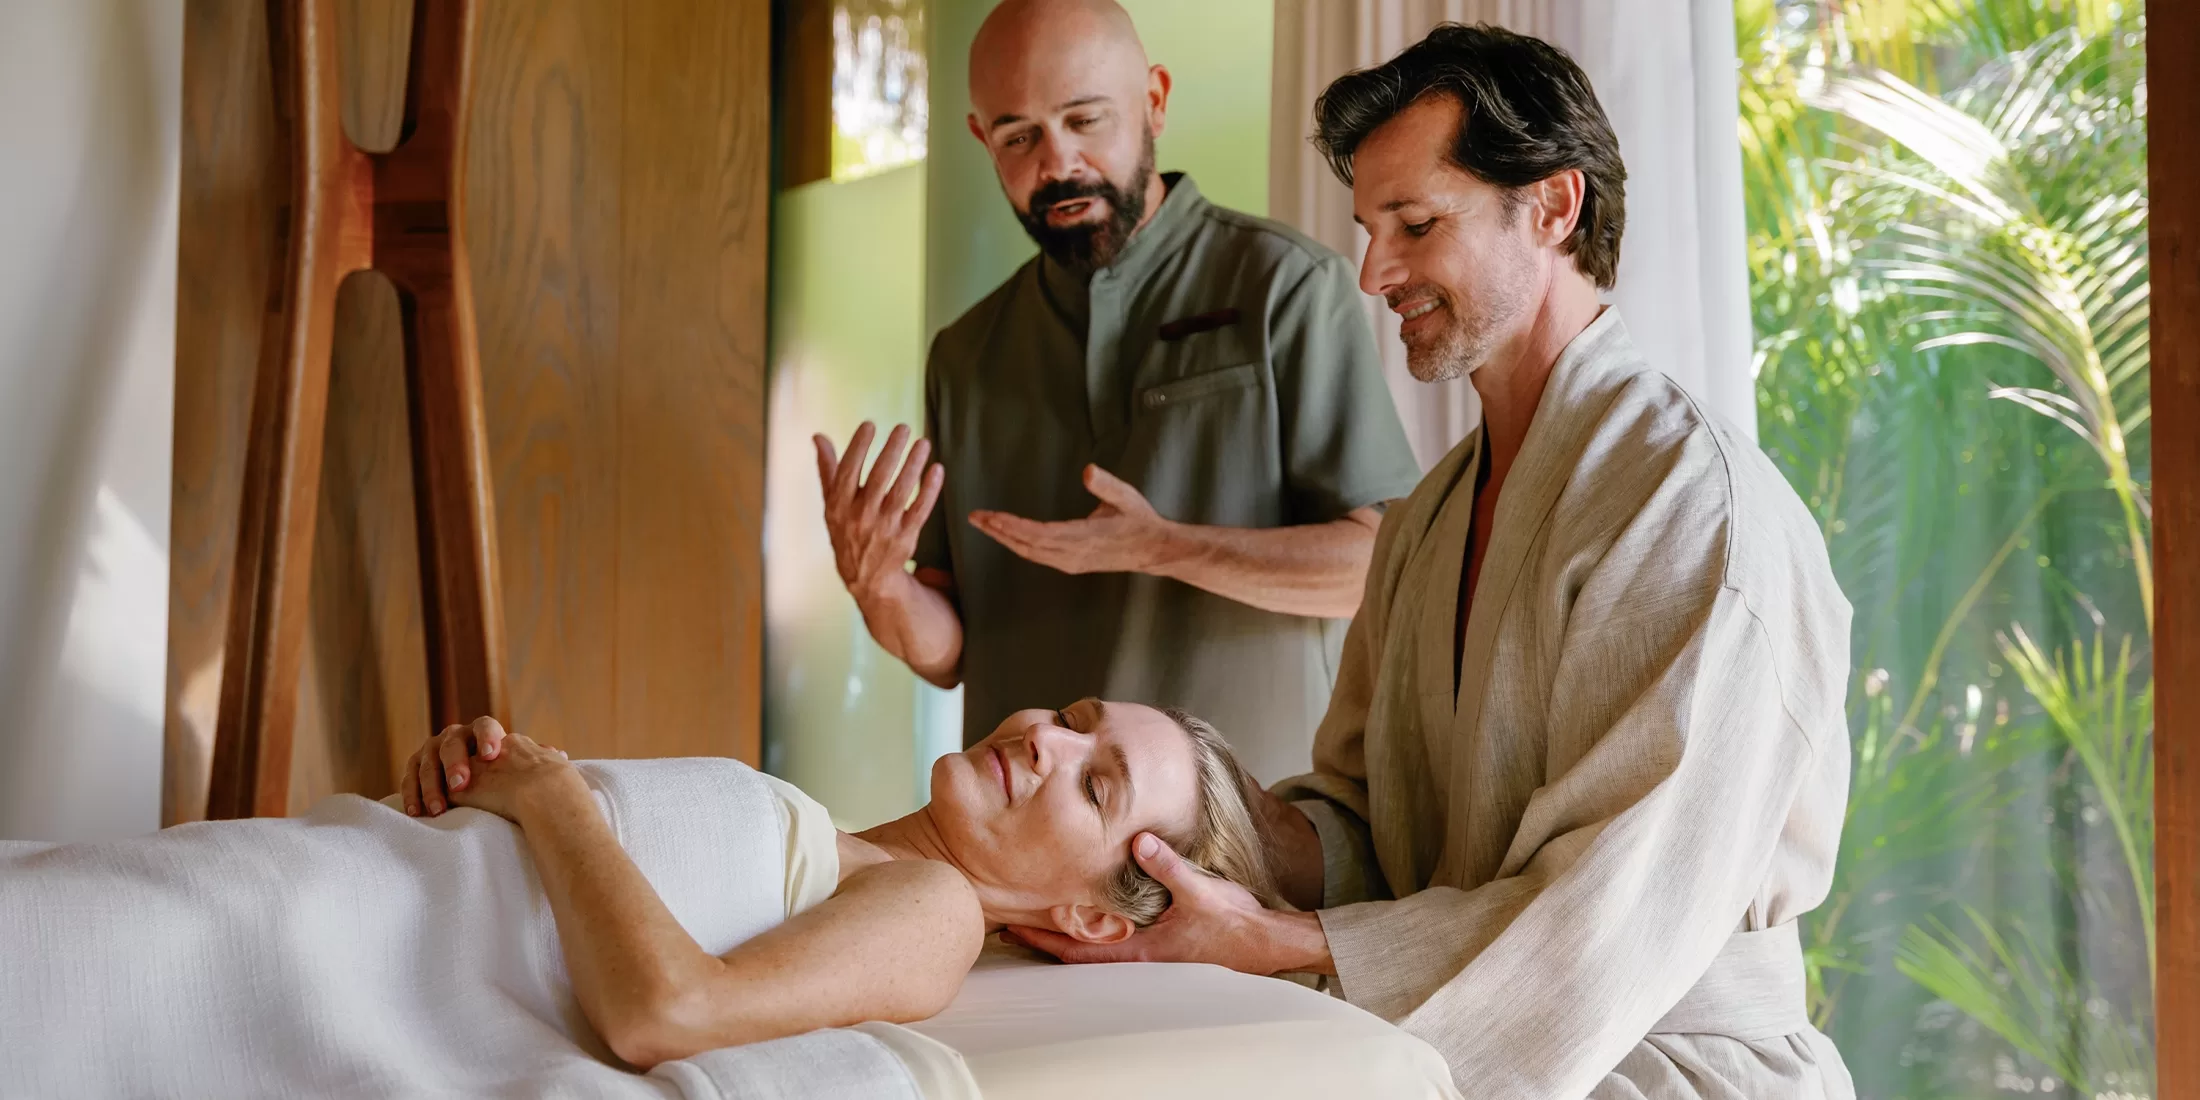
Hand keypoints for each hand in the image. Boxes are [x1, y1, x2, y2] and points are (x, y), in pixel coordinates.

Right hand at [399, 716, 574, 822]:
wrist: (483, 783)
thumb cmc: (509, 777)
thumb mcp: (520, 766)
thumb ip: (535, 758)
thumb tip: (558, 754)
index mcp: (484, 732)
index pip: (485, 726)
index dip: (487, 739)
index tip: (492, 756)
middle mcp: (457, 735)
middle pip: (452, 741)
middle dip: (455, 763)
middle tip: (460, 786)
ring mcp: (434, 749)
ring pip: (427, 760)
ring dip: (431, 785)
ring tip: (438, 810)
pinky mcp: (416, 765)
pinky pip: (409, 776)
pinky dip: (411, 793)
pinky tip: (417, 812)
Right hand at [816, 422, 944, 601]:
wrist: (866, 578)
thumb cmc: (847, 531)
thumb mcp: (832, 505)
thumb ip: (828, 470)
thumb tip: (818, 437)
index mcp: (839, 506)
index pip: (848, 471)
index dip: (858, 446)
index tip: (870, 424)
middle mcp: (861, 516)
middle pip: (879, 477)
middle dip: (892, 450)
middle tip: (904, 427)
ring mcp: (884, 528)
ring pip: (902, 491)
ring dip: (914, 464)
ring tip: (923, 442)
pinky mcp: (906, 537)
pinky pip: (920, 509)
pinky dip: (930, 490)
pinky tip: (936, 470)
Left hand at [970, 465, 1177, 575]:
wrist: (1153, 550)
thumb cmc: (1139, 520)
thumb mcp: (1125, 497)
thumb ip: (1106, 485)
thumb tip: (1088, 471)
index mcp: (1082, 537)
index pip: (1039, 533)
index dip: (1013, 526)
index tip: (992, 517)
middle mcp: (1072, 555)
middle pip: (1026, 546)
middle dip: (999, 531)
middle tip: (975, 517)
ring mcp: (1070, 562)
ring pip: (1030, 553)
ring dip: (1006, 539)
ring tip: (985, 524)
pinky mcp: (1071, 564)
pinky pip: (1038, 556)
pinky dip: (1019, 545)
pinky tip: (1008, 537)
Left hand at [1005, 833, 1328, 974]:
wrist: (1265, 942)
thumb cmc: (1234, 924)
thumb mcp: (1199, 890)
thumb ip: (1167, 865)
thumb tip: (1139, 840)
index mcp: (1141, 951)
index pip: (1078, 949)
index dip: (1043, 938)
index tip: (1013, 925)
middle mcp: (1139, 956)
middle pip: (1078, 950)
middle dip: (1044, 935)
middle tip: (1011, 916)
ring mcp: (1149, 952)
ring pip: (1095, 944)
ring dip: (1068, 931)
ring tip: (1039, 908)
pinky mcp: (1161, 943)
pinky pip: (1116, 937)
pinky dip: (1094, 926)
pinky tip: (1088, 908)